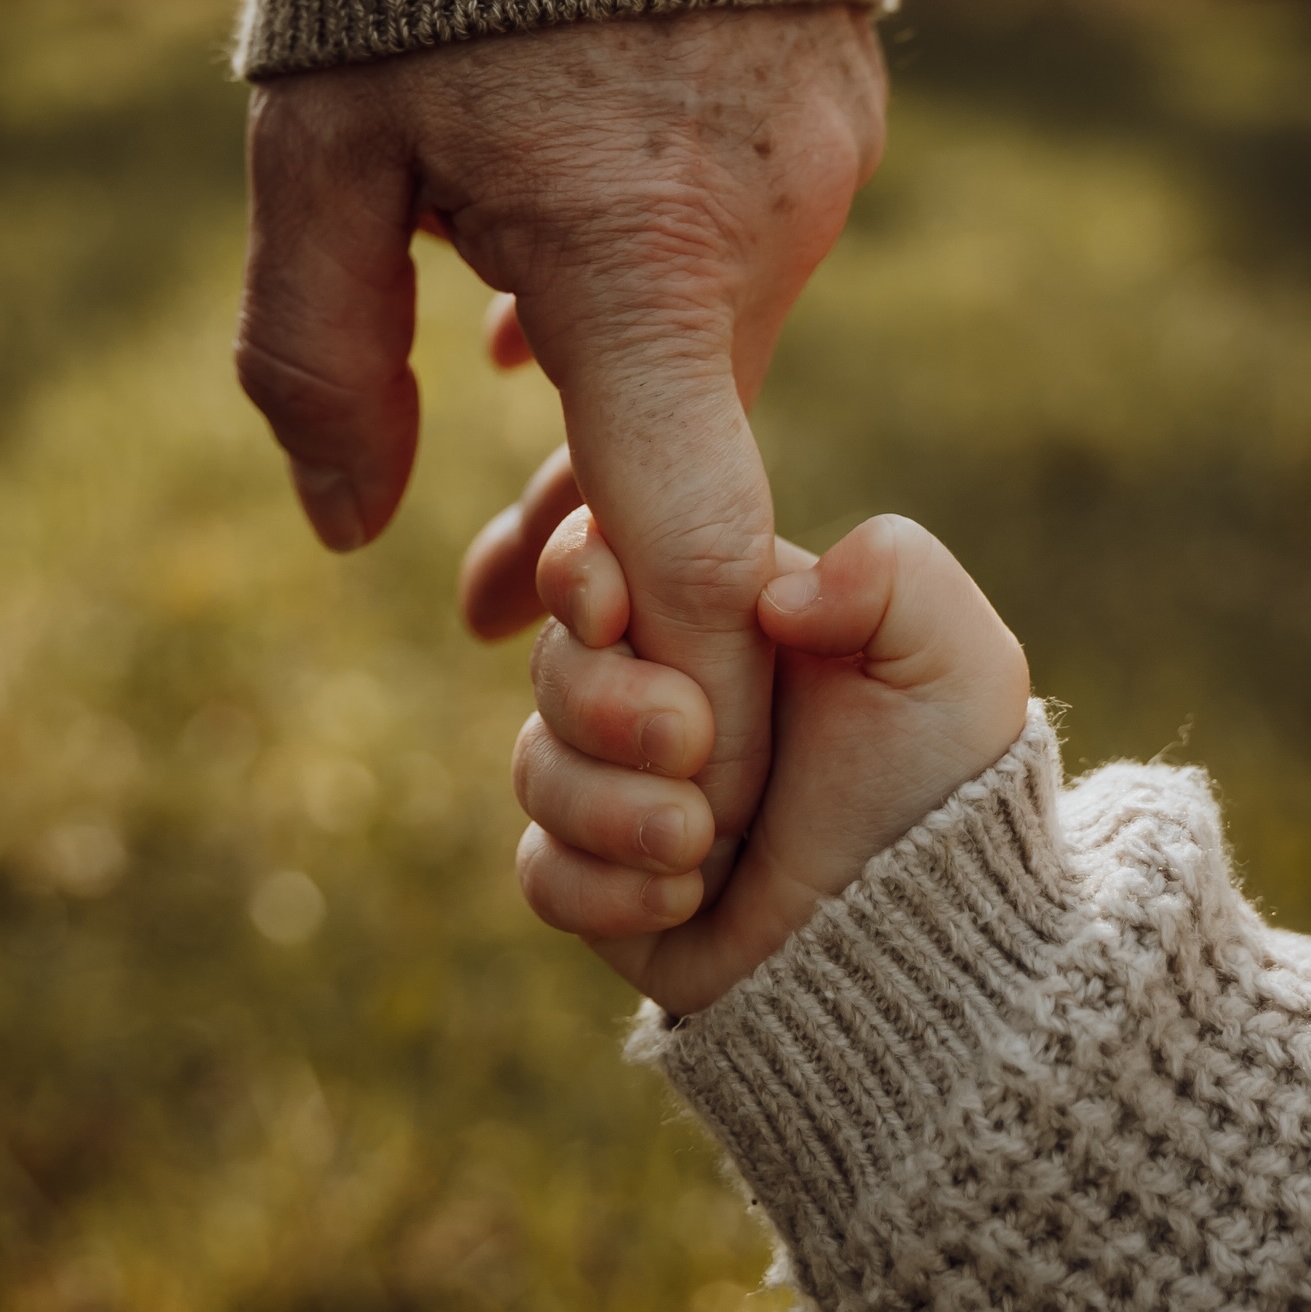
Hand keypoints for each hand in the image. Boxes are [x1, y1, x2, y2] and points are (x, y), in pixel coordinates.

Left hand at [236, 4, 885, 892]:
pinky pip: (752, 237)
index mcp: (635, 245)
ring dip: (620, 374)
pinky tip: (570, 255)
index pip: (695, 520)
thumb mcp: (315, 144)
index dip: (682, 659)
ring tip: (497, 370)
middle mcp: (766, 211)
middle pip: (689, 433)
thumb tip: (349, 533)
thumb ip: (316, 359)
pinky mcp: (837, 90)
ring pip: (718, 331)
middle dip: (591, 522)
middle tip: (487, 593)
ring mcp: (822, 146)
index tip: (662, 749)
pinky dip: (667, 275)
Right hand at [513, 510, 1028, 1014]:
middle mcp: (656, 687)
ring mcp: (624, 785)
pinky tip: (684, 897)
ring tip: (703, 840)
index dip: (578, 571)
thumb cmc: (949, 784)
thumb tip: (774, 593)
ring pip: (537, 766)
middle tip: (690, 738)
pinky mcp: (606, 881)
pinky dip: (600, 888)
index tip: (609, 608)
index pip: (597, 554)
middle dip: (605, 702)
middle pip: (555, 662)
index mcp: (717, 613)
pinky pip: (540, 871)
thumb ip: (892, 572)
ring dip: (610, 805)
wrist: (931, 941)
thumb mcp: (957, 659)